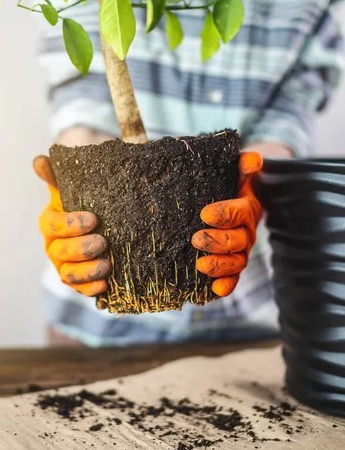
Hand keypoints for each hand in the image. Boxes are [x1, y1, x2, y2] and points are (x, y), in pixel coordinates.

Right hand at [33, 155, 109, 296]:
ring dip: (87, 271)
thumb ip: (58, 175)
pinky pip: (79, 290)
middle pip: (60, 252)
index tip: (94, 219)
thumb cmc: (85, 202)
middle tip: (103, 242)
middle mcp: (52, 246)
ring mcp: (63, 265)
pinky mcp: (77, 282)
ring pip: (68, 273)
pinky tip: (105, 284)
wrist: (99, 223)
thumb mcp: (74, 187)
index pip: (53, 225)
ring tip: (107, 265)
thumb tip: (39, 160)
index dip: (71, 224)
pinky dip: (90, 289)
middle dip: (81, 248)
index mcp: (49, 222)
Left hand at [192, 151, 262, 297]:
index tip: (205, 214)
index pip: (241, 211)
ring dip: (221, 266)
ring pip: (237, 262)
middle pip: (239, 241)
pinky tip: (214, 290)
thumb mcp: (238, 169)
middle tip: (196, 239)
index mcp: (248, 207)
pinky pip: (233, 278)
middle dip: (218, 242)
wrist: (237, 197)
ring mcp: (241, 250)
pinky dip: (227, 285)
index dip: (225, 214)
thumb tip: (253, 159)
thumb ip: (244, 164)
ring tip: (201, 266)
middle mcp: (247, 231)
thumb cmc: (233, 182)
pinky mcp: (232, 263)